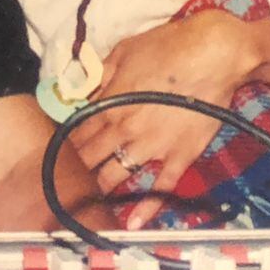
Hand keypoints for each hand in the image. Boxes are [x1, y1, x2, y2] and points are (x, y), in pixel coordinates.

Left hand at [69, 11, 266, 228]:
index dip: (66, 144)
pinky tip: (133, 223)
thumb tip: (82, 90)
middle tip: (64, 184)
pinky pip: (162, 187)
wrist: (213, 55)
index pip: (79, 131)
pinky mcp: (181, 156)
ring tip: (86, 204)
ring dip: (99, 190)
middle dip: (75, 170)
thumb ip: (101, 74)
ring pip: (117, 175)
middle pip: (92, 157)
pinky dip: (148, 207)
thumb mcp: (124, 50)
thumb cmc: (168, 46)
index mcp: (110, 103)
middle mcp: (126, 130)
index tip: (56, 155)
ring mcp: (154, 147)